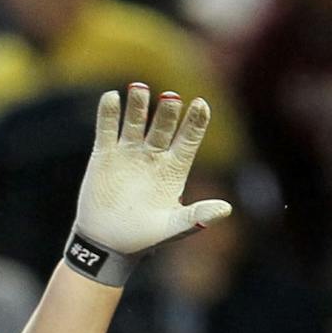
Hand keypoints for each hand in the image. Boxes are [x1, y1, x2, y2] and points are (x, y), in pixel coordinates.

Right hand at [75, 84, 231, 256]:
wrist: (106, 245)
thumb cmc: (143, 238)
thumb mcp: (172, 229)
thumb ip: (196, 216)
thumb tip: (226, 210)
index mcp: (174, 169)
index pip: (188, 139)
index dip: (196, 122)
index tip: (201, 104)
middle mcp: (153, 156)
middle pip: (163, 126)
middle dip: (167, 111)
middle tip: (170, 98)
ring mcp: (129, 153)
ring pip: (136, 121)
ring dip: (138, 105)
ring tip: (139, 87)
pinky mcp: (104, 155)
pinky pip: (107, 129)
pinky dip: (109, 114)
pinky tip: (112, 98)